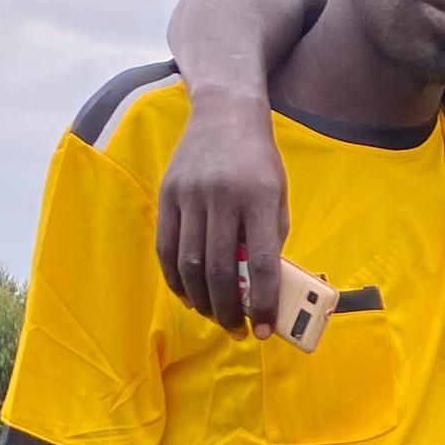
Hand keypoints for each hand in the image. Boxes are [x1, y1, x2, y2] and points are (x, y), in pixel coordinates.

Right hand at [155, 91, 290, 334]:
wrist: (224, 112)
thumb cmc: (259, 162)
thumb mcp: (278, 197)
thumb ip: (272, 239)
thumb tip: (264, 292)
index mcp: (258, 198)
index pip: (262, 263)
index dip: (264, 304)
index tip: (265, 330)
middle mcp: (221, 197)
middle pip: (219, 270)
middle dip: (228, 311)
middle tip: (238, 332)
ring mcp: (189, 195)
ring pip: (189, 265)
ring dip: (202, 301)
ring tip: (215, 318)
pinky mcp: (167, 195)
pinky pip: (166, 249)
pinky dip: (176, 280)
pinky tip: (189, 297)